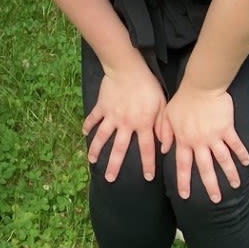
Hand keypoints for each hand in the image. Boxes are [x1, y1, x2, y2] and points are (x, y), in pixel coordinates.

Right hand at [82, 61, 167, 183]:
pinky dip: (88, 125)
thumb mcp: (162, 105)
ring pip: (102, 137)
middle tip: (110, 179)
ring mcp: (111, 116)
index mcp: (142, 124)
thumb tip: (165, 146)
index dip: (148, 164)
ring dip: (96, 149)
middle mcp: (125, 124)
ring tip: (91, 161)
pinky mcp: (101, 106)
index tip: (148, 178)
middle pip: (119, 149)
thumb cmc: (148, 86)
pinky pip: (93, 118)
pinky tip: (83, 133)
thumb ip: (164, 126)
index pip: (146, 149)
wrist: (127, 68)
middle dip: (114, 166)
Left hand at [164, 86, 248, 202]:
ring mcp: (214, 137)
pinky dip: (241, 154)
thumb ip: (164, 133)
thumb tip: (164, 150)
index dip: (184, 181)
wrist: (200, 86)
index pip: (183, 165)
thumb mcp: (167, 115)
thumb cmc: (182, 99)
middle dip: (210, 185)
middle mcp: (199, 142)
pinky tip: (247, 163)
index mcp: (184, 140)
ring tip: (235, 185)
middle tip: (216, 200)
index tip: (185, 196)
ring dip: (230, 174)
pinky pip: (235, 144)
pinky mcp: (227, 129)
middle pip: (205, 168)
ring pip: (223, 160)